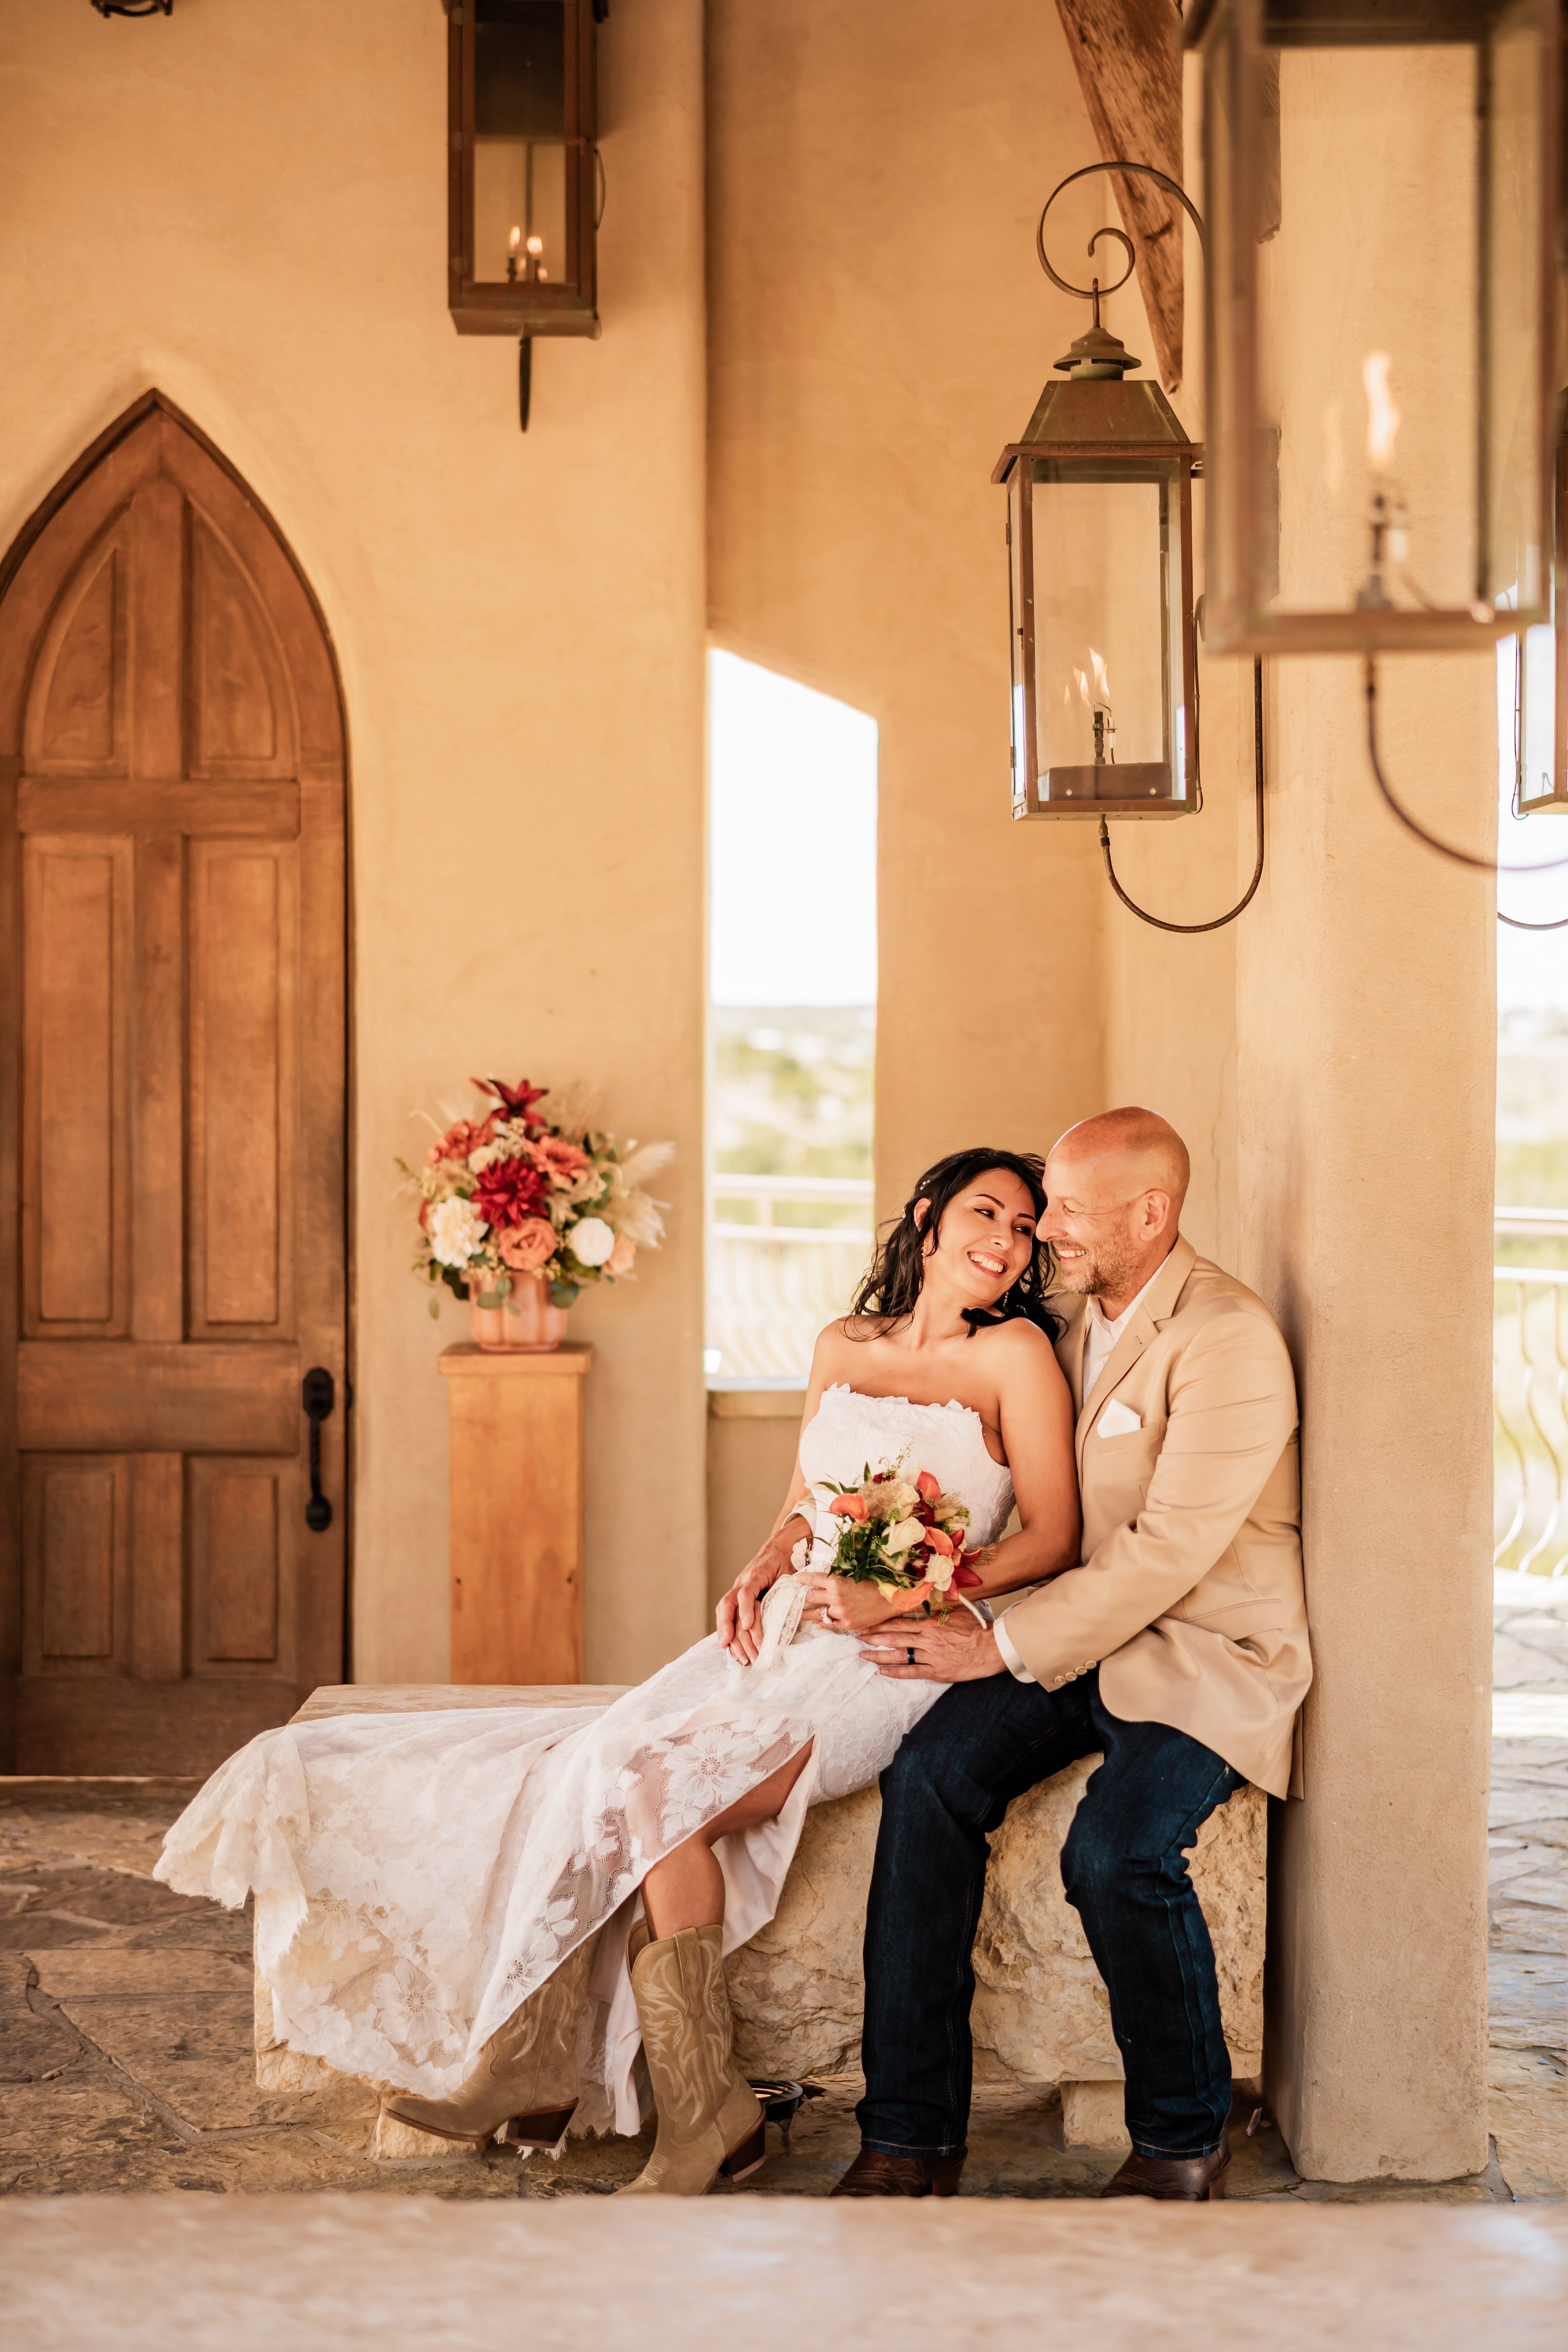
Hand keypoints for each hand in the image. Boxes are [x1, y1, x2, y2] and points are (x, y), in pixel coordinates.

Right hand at [717, 1522, 805, 1663]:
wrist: (780, 1548)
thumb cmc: (787, 1562)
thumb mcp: (791, 1572)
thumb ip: (789, 1590)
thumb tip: (794, 1615)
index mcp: (756, 1574)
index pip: (745, 1593)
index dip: (746, 1610)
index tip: (748, 1627)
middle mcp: (742, 1582)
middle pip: (727, 1605)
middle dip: (731, 1630)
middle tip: (744, 1653)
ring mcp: (737, 1589)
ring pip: (724, 1612)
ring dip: (729, 1636)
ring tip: (739, 1657)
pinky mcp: (738, 1598)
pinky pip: (727, 1615)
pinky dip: (728, 1632)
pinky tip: (731, 1649)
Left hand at [795, 1574, 916, 1635]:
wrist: (891, 1599)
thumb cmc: (874, 1584)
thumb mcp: (855, 1576)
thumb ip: (838, 1578)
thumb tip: (824, 1577)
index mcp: (837, 1582)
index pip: (812, 1579)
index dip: (801, 1579)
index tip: (794, 1579)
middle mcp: (836, 1598)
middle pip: (810, 1597)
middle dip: (801, 1597)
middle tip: (792, 1598)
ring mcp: (841, 1613)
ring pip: (816, 1613)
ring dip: (805, 1613)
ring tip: (796, 1613)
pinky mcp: (847, 1625)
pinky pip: (828, 1625)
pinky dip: (821, 1623)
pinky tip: (817, 1623)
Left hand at [861, 1611, 1007, 1683]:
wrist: (991, 1647)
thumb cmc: (975, 1627)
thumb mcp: (955, 1611)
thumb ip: (936, 1608)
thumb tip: (921, 1598)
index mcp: (929, 1623)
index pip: (898, 1621)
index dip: (880, 1622)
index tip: (865, 1622)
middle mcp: (926, 1639)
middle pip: (893, 1637)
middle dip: (873, 1637)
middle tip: (857, 1637)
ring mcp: (930, 1656)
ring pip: (898, 1655)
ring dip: (878, 1654)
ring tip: (864, 1654)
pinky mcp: (937, 1671)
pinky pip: (911, 1672)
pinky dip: (895, 1672)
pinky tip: (882, 1671)